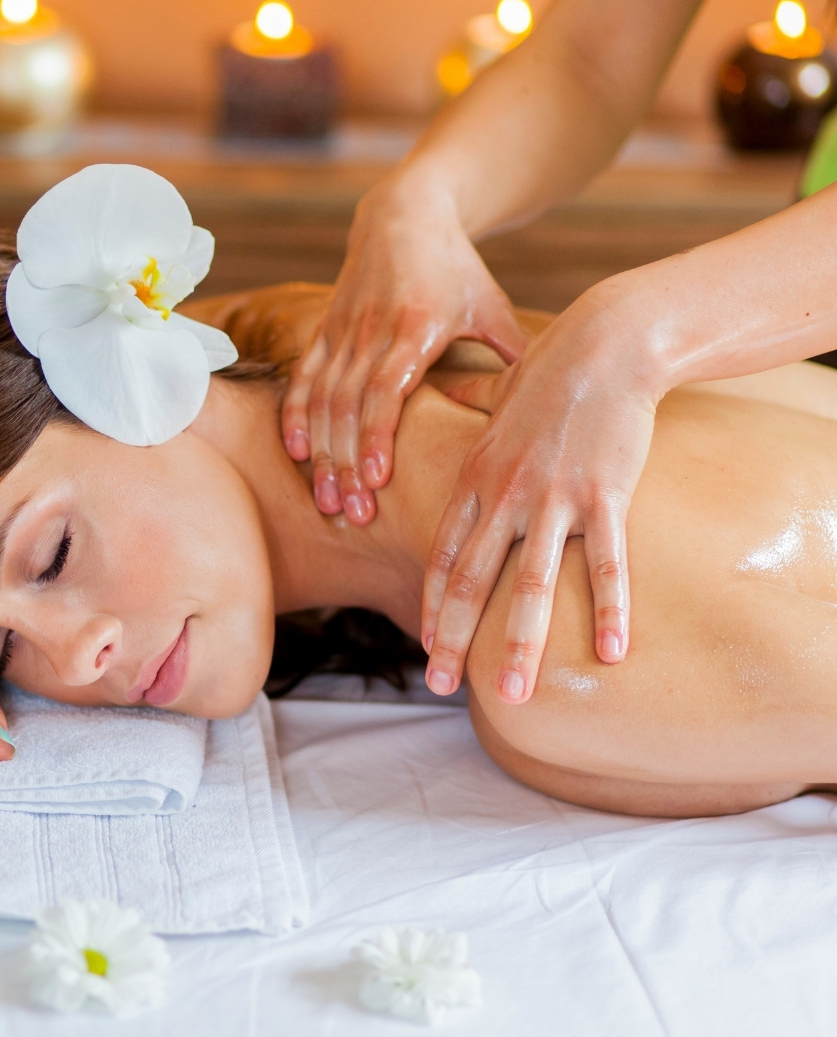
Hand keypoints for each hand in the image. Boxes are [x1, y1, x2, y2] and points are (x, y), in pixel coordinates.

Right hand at [282, 173, 526, 524]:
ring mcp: (342, 332)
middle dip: (347, 464)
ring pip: (323, 402)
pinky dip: (295, 417)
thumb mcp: (491, 305)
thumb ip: (513, 354)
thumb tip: (552, 410)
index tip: (378, 479)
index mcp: (415, 326)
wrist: (404, 215)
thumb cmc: (456, 268)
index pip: (386, 389)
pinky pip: (304, 380)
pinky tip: (296, 454)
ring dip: (323, 454)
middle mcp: (371, 331)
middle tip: (353, 514)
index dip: (378, 435)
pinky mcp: (324, 332)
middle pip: (349, 407)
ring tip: (327, 501)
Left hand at [421, 283, 659, 703]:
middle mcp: (503, 496)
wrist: (604, 342)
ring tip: (515, 694)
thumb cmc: (550, 371)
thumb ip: (467, 410)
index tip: (426, 646)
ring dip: (521, 643)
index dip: (433, 606)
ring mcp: (552, 498)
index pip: (443, 557)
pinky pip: (604, 562)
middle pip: (470, 581)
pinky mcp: (603, 494)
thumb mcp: (495, 398)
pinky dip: (610, 609)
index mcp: (475, 480)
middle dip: (453, 640)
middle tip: (440, 686)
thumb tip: (447, 391)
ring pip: (530, 584)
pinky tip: (611, 652)